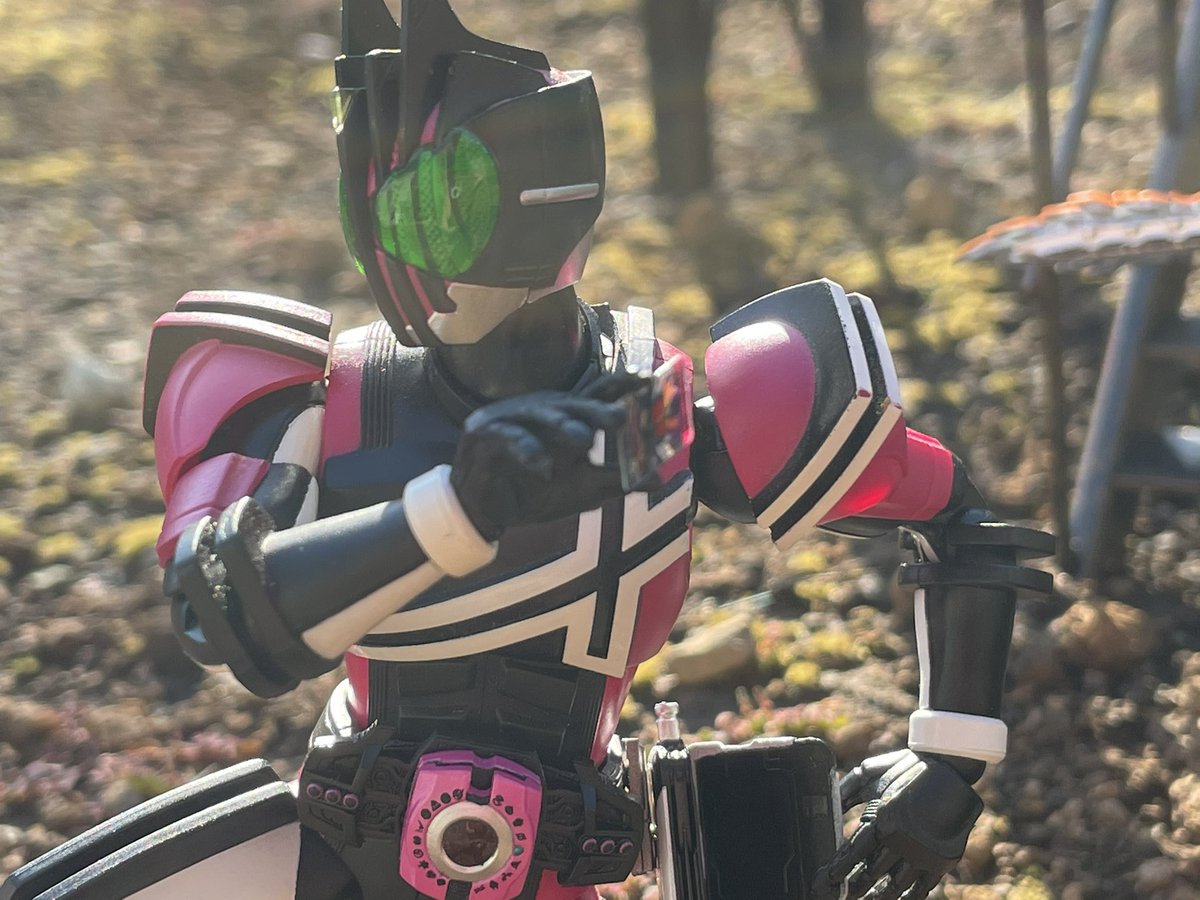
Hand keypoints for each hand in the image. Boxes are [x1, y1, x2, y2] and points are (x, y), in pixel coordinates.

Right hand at [450, 372, 644, 538]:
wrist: (486, 511)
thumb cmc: (536, 491)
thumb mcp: (582, 490)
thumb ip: (617, 481)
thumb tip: (660, 480)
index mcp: (567, 416)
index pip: (598, 394)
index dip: (621, 384)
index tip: (647, 380)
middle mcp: (543, 411)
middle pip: (574, 404)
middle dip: (595, 410)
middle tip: (619, 417)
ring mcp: (513, 419)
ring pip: (542, 417)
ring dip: (562, 426)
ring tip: (583, 440)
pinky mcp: (487, 437)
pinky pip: (510, 440)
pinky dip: (527, 453)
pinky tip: (543, 468)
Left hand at [811, 750, 982, 899]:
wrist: (951, 768)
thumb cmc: (906, 768)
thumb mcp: (871, 773)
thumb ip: (847, 790)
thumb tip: (828, 804)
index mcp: (883, 817)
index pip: (854, 852)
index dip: (838, 869)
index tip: (825, 880)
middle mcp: (902, 840)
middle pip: (871, 873)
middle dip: (853, 886)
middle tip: (839, 895)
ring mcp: (923, 853)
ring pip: (894, 886)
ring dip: (877, 896)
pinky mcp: (941, 860)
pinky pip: (921, 888)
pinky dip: (907, 898)